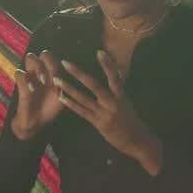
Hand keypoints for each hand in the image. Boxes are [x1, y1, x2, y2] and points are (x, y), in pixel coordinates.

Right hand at [10, 50, 64, 140]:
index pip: (57, 59)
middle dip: (48, 62)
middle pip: (44, 53)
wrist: (37, 122)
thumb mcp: (62, 97)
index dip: (59, 65)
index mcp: (53, 73)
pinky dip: (25, 79)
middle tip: (52, 77)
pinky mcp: (20, 84)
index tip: (59, 79)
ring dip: (37, 66)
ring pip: (30, 57)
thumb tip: (67, 76)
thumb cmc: (51, 108)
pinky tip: (31, 89)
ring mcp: (30, 76)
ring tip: (41, 81)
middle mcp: (42, 71)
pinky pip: (19, 72)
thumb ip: (65, 86)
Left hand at [53, 50, 162, 172]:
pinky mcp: (98, 123)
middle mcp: (112, 102)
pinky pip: (82, 111)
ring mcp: (104, 113)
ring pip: (84, 98)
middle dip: (79, 73)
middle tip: (65, 62)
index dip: (108, 64)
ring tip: (56, 79)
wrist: (136, 140)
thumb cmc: (130, 120)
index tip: (99, 51)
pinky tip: (61, 97)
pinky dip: (71, 104)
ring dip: (69, 88)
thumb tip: (114, 74)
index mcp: (120, 96)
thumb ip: (116, 90)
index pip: (114, 77)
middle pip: (94, 85)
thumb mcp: (125, 102)